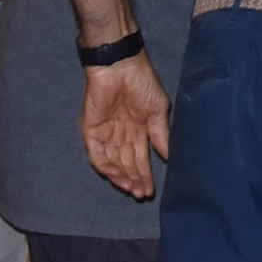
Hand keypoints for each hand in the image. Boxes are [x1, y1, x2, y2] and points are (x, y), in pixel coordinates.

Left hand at [80, 57, 169, 199]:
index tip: (151, 190)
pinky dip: (106, 167)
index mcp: (138, 129)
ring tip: (132, 189)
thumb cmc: (143, 83)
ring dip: (122, 177)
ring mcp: (106, 134)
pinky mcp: (91, 131)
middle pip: (127, 163)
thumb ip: (161, 134)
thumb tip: (170, 157)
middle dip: (134, 180)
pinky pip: (98, 154)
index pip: (141, 157)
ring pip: (113, 163)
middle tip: (141, 194)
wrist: (121, 67)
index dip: (146, 174)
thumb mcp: (158, 110)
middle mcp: (122, 134)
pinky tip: (117, 177)